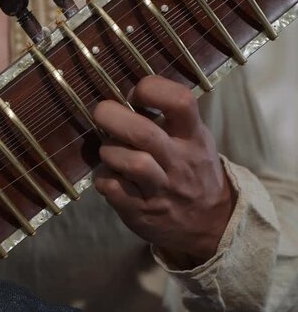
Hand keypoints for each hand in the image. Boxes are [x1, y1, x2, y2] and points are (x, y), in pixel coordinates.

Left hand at [92, 76, 234, 265]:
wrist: (209, 223)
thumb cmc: (191, 169)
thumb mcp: (193, 139)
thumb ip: (167, 117)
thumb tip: (124, 93)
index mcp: (193, 136)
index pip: (181, 101)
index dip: (151, 88)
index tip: (134, 94)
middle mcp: (179, 161)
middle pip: (143, 133)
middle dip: (112, 117)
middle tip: (102, 113)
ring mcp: (160, 190)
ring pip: (130, 162)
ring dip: (108, 151)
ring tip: (109, 151)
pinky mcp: (141, 212)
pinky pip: (112, 188)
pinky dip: (103, 178)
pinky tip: (109, 176)